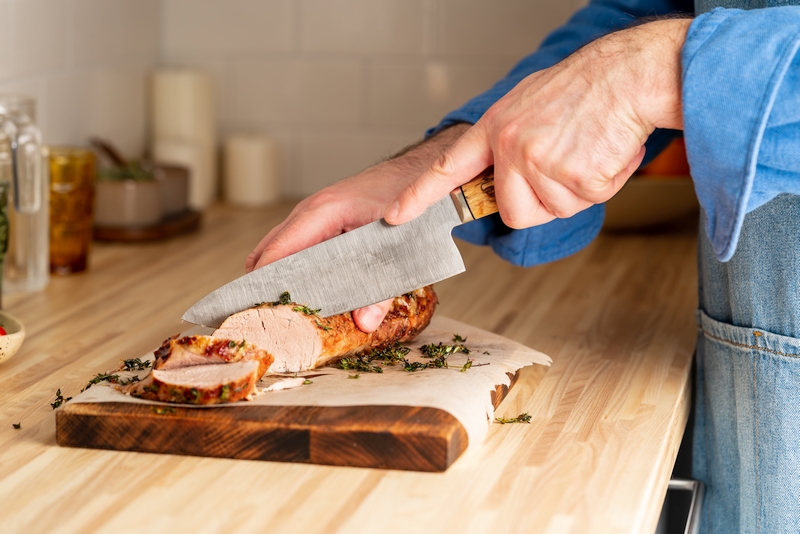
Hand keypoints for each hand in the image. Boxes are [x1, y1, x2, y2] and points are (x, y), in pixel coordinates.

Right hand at [246, 123, 470, 331]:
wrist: (420, 173)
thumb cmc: (407, 200)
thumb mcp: (400, 248)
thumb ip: (383, 288)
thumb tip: (364, 321)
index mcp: (323, 212)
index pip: (279, 250)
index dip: (263, 280)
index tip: (253, 308)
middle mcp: (311, 211)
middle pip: (269, 251)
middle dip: (263, 283)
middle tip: (261, 317)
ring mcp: (314, 214)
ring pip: (280, 249)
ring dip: (278, 276)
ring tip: (275, 311)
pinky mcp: (322, 221)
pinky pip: (296, 246)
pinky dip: (292, 268)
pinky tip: (300, 292)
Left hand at [384, 19, 690, 227]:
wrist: (627, 74)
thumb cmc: (583, 90)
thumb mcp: (529, 106)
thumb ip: (509, 143)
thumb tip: (507, 179)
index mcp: (496, 128)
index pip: (447, 168)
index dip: (420, 196)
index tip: (396, 215)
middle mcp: (510, 147)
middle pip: (512, 212)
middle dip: (540, 202)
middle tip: (565, 166)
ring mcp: (539, 163)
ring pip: (551, 211)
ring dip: (574, 192)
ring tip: (587, 151)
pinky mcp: (573, 178)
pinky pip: (583, 203)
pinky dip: (601, 185)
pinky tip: (604, 152)